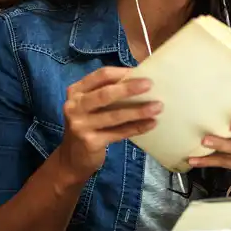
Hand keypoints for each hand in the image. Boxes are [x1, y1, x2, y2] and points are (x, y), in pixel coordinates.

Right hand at [57, 67, 160, 182]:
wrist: (72, 158)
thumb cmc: (88, 125)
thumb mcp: (89, 106)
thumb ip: (106, 93)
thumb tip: (139, 80)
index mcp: (76, 91)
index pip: (100, 76)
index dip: (122, 73)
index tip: (142, 72)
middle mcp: (74, 106)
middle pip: (105, 94)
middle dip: (129, 88)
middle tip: (150, 84)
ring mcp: (80, 125)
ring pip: (114, 115)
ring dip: (138, 111)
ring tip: (157, 107)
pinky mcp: (90, 142)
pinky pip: (119, 133)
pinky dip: (136, 127)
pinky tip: (151, 124)